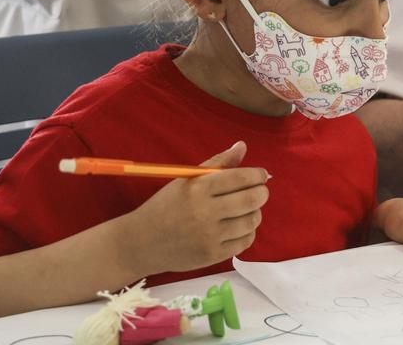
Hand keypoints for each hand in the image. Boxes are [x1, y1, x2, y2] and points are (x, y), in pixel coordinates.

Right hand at [118, 141, 269, 275]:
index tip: (261, 175)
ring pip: (252, 221)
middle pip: (252, 199)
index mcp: (198, 189)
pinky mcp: (212, 255)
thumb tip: (242, 146)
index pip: (241, 178)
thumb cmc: (166, 206)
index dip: (257, 175)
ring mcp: (209, 236)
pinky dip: (248, 232)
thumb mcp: (187, 180)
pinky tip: (239, 226)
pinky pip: (245, 241)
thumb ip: (217, 163)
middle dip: (262, 193)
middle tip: (259, 191)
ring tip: (247, 209)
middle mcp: (205, 212)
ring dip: (255, 212)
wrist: (141, 243)